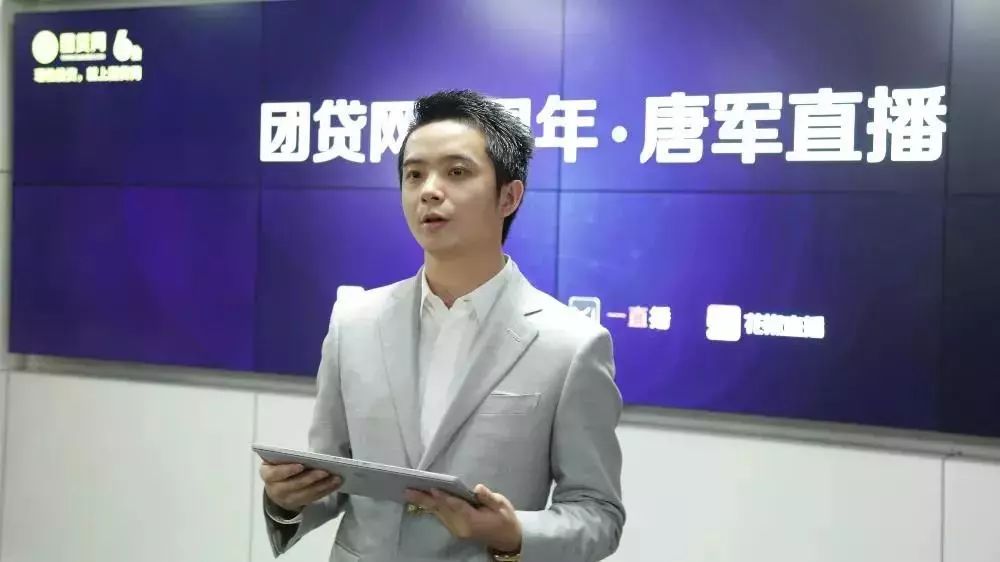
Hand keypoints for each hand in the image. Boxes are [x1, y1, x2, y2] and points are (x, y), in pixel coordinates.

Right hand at [260, 461, 341, 512]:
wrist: (277, 489)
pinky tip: (335, 484)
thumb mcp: (277, 461)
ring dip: (322, 486)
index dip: (288, 470)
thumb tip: (305, 452)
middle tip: (325, 471)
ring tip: (335, 478)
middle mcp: (275, 489)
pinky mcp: (299, 504)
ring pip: (306, 494)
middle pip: (294, 485)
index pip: (275, 473)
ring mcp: (287, 499)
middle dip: (311, 478)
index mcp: (267, 474)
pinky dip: (325, 490)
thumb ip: (285, 456)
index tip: (301, 465)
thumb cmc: (279, 468)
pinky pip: (313, 498)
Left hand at [404, 484, 521, 552]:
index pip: (456, 506)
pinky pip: (441, 516)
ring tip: (410, 492)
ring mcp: (456, 529)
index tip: (432, 488)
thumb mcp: (502, 505)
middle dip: (425, 499)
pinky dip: (431, 507)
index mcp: (473, 520)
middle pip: (441, 510)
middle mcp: (461, 526)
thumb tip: (478, 488)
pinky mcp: (454, 528)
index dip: (444, 497)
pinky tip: (422, 499)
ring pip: (438, 513)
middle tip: (408, 490)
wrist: (507, 538)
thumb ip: (488, 498)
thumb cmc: (505, 519)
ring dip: (424, 502)